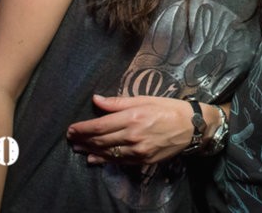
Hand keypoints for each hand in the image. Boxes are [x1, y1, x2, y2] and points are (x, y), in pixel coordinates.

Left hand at [66, 94, 193, 164]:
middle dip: (83, 139)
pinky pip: (118, 161)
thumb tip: (96, 99)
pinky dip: (103, 161)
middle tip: (71, 138)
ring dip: (89, 151)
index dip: (83, 128)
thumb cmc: (168, 108)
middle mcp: (133, 135)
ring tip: (78, 148)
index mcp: (132, 117)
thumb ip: (118, 102)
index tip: (72, 128)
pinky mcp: (142, 160)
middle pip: (100, 140)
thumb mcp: (144, 99)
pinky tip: (93, 159)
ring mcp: (137, 150)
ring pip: (107, 152)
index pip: (100, 125)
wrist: (191, 126)